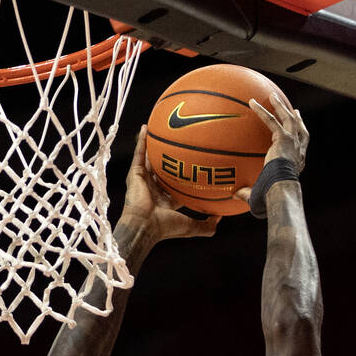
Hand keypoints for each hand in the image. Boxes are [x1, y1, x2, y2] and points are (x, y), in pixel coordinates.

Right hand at [119, 125, 219, 245]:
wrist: (144, 226)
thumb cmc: (165, 228)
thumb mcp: (192, 227)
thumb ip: (207, 226)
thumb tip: (221, 218)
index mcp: (166, 200)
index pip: (176, 183)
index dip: (184, 173)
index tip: (194, 162)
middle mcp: (154, 189)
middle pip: (163, 168)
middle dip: (169, 157)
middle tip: (179, 142)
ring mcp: (144, 180)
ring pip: (150, 158)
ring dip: (154, 144)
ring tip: (160, 128)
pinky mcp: (134, 174)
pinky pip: (139, 154)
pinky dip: (142, 141)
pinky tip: (147, 127)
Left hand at [235, 94, 307, 202]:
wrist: (280, 188)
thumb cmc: (273, 196)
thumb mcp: (260, 194)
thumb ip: (248, 192)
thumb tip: (234, 195)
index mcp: (297, 162)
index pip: (301, 147)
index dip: (300, 138)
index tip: (297, 134)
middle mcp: (298, 150)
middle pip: (299, 129)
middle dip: (296, 118)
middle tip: (294, 110)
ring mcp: (293, 142)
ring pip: (288, 119)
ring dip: (281, 106)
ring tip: (273, 96)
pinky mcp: (283, 138)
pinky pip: (271, 121)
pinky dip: (261, 111)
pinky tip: (252, 103)